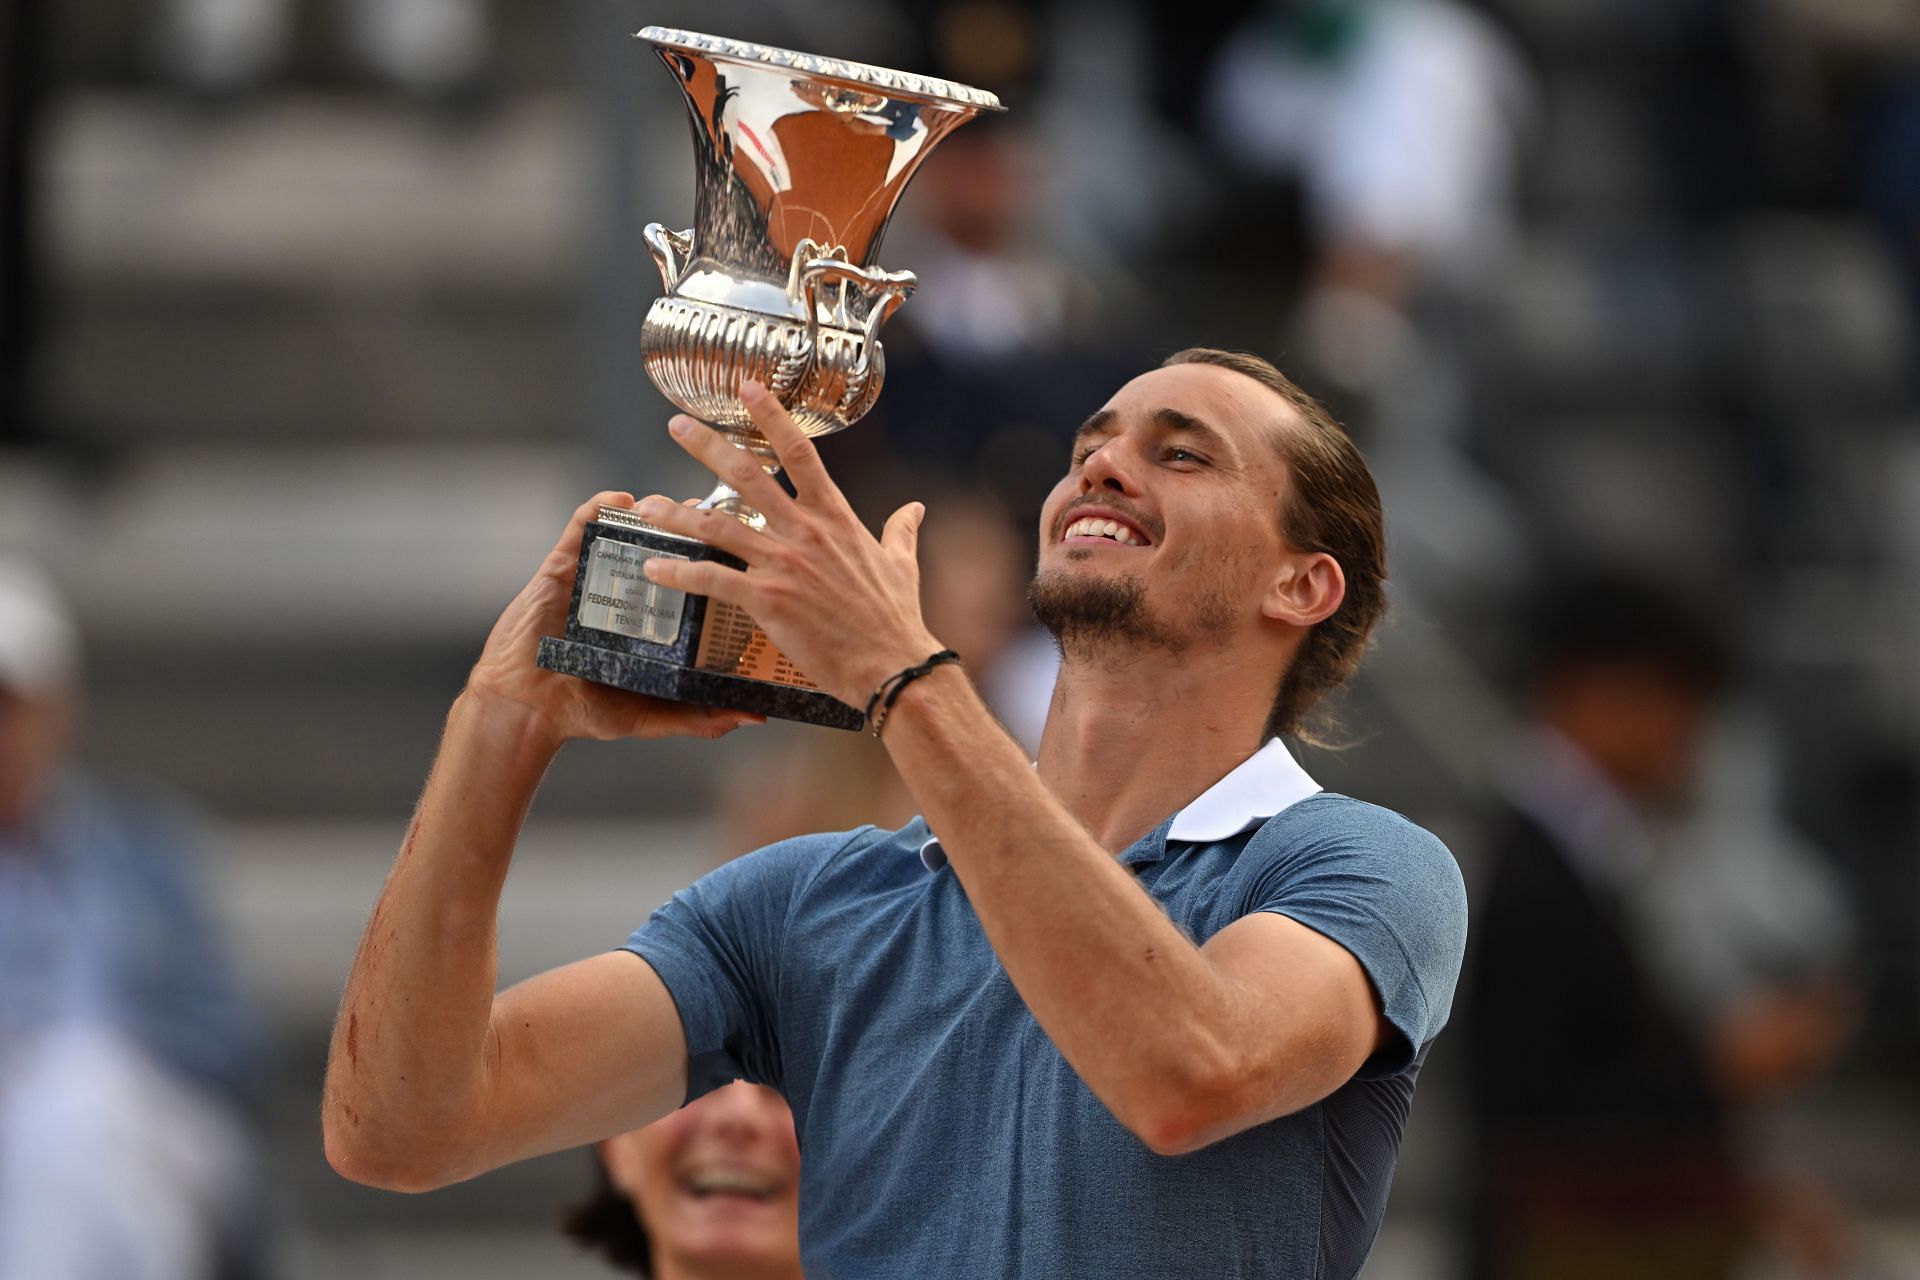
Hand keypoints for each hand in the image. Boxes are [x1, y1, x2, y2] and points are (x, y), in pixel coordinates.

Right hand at [464, 491, 764, 744]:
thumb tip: (753, 717)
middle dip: (688, 526)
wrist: (527, 709)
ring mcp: (593, 575)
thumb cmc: (583, 712)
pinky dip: (599, 507)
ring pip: (626, 529)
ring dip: (650, 509)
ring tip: (675, 502)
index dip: (714, 560)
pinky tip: (620, 499)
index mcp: (648, 619)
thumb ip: (697, 715)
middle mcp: (625, 591)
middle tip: (712, 513)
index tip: (742, 546)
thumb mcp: (649, 714)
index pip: (688, 580)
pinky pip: (580, 526)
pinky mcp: (560, 566)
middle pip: (662, 547)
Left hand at [633, 383, 943, 708]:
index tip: (747, 389)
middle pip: (747, 475)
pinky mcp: (767, 600)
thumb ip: (901, 530)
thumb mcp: (902, 564)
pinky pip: (711, 578)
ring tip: (646, 503)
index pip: (799, 452)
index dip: (771, 416)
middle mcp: (804, 533)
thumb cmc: (896, 617)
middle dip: (707, 446)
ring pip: (718, 525)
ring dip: (676, 512)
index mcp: (835, 517)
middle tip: (677, 426)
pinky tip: (653, 568)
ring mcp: (783, 565)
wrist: (892, 665)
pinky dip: (678, 572)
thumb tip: (915, 508)